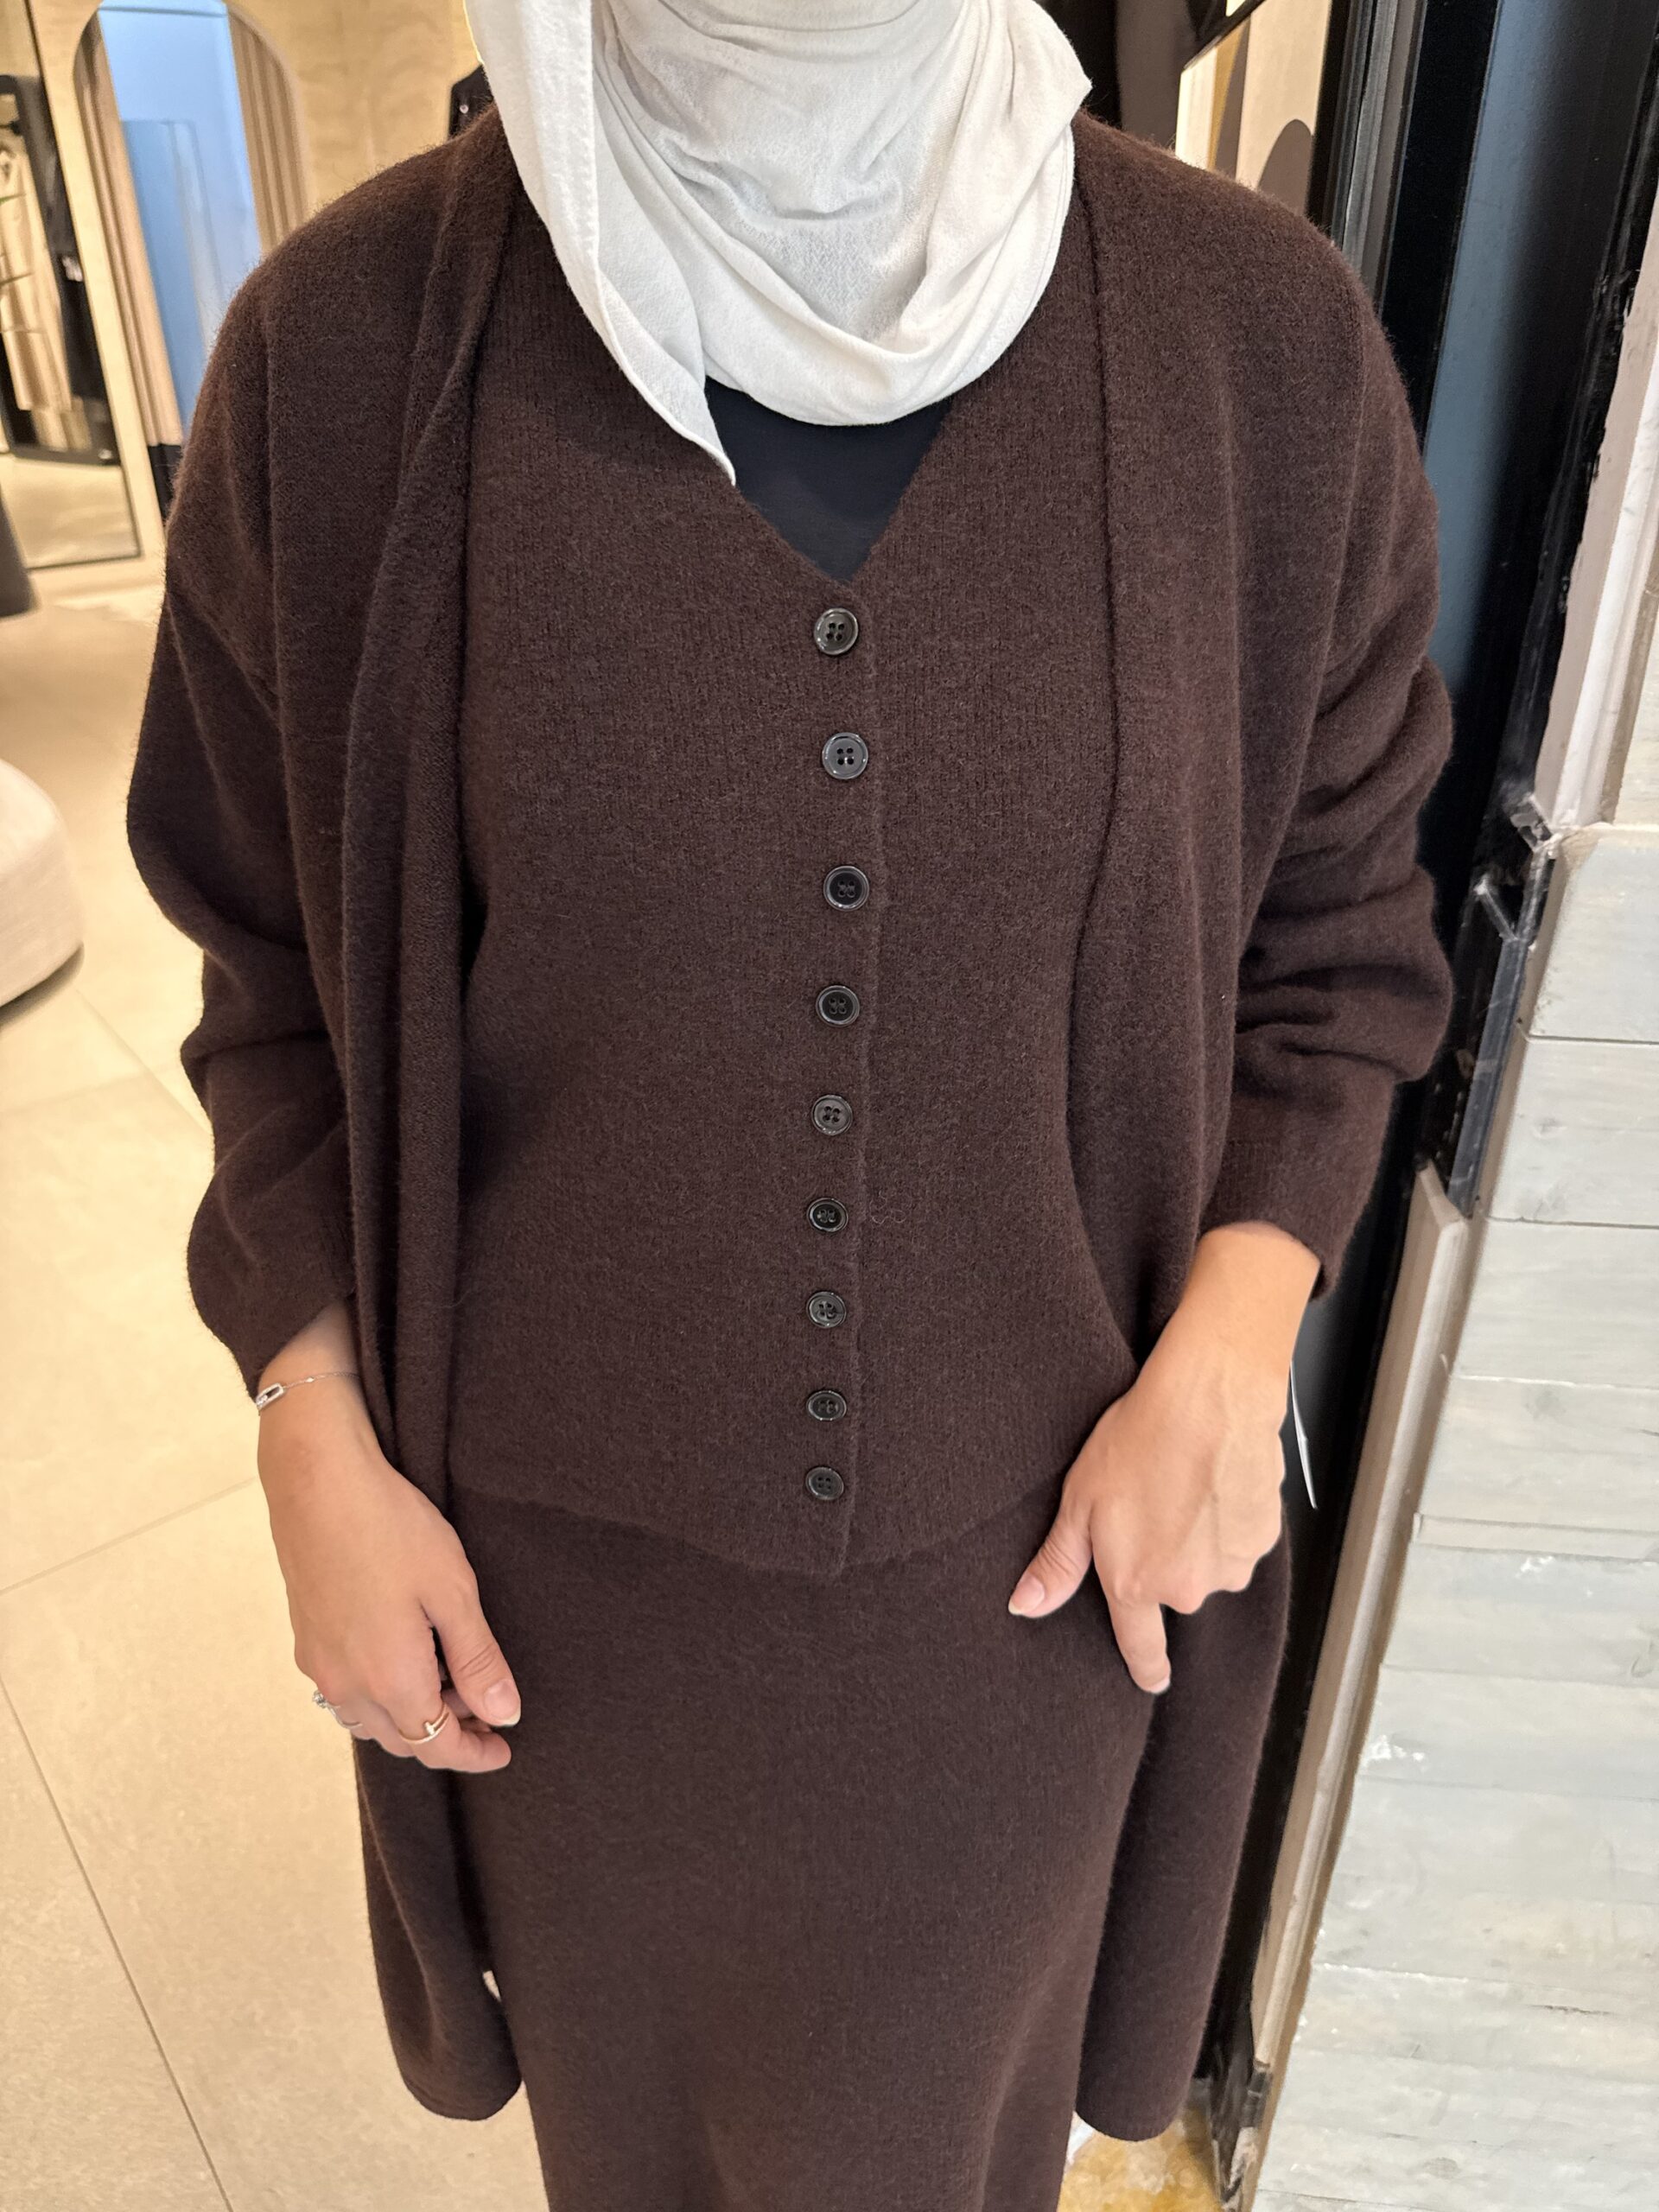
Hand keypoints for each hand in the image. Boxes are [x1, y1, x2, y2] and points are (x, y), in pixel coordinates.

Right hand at [256, 1304, 519, 1770]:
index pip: (436, 1746)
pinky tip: (402, 1658)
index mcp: (390, 1680)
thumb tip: (504, 1714)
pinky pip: (345, 1693)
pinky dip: (379, 1695)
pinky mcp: (305, 1641)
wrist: (318, 1483)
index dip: (474, 1753)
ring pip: (369, 1721)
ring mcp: (319, 1666)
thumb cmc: (392, 1530)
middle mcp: (347, 1686)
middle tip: (485, 1711)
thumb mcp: (453, 1592)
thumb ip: (479, 1661)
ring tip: (448, 1680)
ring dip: (411, 1716)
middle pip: (402, 1739)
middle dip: (446, 1735)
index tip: (502, 1748)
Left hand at [1007, 1223, 1315, 1691]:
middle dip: (1165, 1562)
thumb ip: (1058, 1564)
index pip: (1143, 1649)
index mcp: (1138, 1584)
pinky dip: (1228, 1517)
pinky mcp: (1264, 1535)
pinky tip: (1212, 1480)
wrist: (1208, 1397)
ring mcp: (1232, 1564)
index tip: (1149, 1678)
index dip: (1146, 1667)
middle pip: (1175, 1592)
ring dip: (1199, 1539)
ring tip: (1182, 1487)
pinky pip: (1240, 1539)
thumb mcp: (1079, 1502)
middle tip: (1153, 1510)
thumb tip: (1026, 1605)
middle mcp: (1190, 1587)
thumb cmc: (1141, 1438)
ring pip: (1211, 1565)